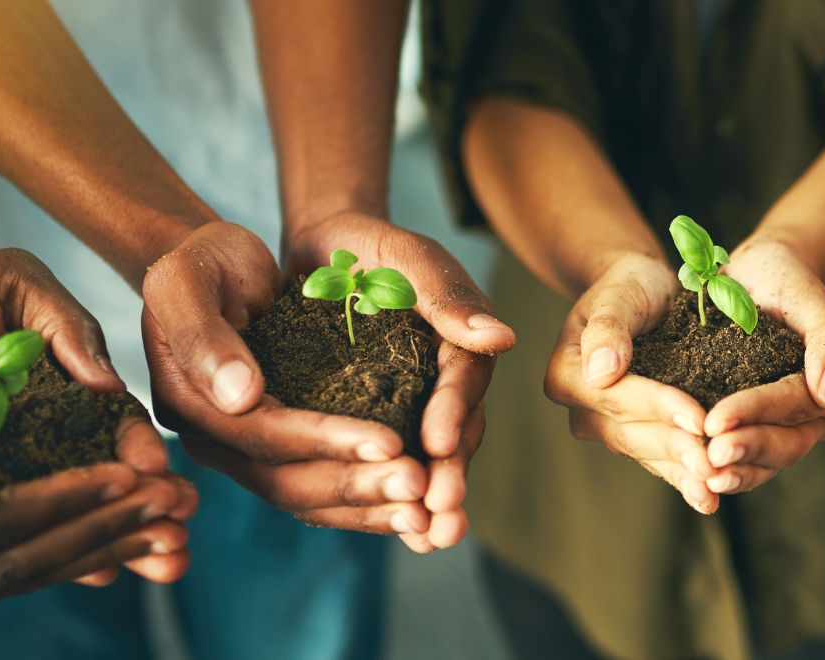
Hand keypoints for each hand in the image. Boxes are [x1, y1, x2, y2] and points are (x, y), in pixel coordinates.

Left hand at [0, 249, 196, 585]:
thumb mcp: (9, 286)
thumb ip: (65, 323)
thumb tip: (110, 386)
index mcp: (56, 391)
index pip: (112, 431)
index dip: (141, 456)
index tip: (161, 475)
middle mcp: (34, 441)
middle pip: (103, 486)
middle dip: (149, 512)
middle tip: (181, 533)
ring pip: (66, 519)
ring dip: (118, 543)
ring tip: (162, 561)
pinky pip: (6, 535)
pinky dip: (51, 556)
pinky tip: (94, 575)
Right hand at [0, 358, 188, 640]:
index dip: (66, 502)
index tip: (137, 473)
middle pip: (13, 565)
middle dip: (103, 529)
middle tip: (179, 501)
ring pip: (16, 576)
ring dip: (99, 546)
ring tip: (172, 520)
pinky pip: (2, 573)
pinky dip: (66, 550)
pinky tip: (121, 533)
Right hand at [145, 222, 444, 542]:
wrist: (213, 269)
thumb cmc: (203, 263)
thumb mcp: (186, 281)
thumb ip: (204, 335)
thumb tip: (242, 398)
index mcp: (188, 405)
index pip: (263, 435)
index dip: (326, 441)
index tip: (390, 442)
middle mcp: (213, 440)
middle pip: (287, 481)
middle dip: (357, 484)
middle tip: (420, 484)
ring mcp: (244, 452)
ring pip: (306, 497)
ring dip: (368, 506)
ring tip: (425, 510)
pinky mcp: (277, 449)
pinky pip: (320, 487)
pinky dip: (364, 503)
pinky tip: (411, 507)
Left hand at [276, 212, 511, 551]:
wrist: (324, 250)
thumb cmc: (370, 243)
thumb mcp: (408, 256)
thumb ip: (448, 295)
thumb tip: (501, 338)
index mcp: (461, 344)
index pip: (461, 381)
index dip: (452, 413)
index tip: (440, 444)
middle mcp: (443, 383)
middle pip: (453, 434)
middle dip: (448, 476)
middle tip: (441, 513)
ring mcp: (410, 408)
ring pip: (425, 460)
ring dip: (427, 501)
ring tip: (426, 538)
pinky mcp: (373, 423)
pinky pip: (387, 463)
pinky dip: (389, 497)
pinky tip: (395, 534)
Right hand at [544, 252, 728, 512]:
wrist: (644, 294)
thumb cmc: (632, 285)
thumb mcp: (621, 290)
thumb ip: (610, 326)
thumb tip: (601, 371)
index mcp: (567, 375)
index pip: (618, 397)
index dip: (659, 408)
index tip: (699, 417)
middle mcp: (582, 410)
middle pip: (633, 432)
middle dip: (677, 447)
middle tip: (715, 461)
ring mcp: (608, 429)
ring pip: (648, 454)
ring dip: (682, 472)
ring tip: (714, 486)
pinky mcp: (636, 440)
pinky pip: (659, 464)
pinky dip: (684, 481)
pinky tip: (709, 500)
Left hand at [693, 240, 824, 494]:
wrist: (757, 275)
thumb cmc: (785, 279)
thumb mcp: (809, 299)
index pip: (793, 408)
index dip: (756, 415)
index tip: (716, 421)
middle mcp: (810, 415)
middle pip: (784, 445)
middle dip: (745, 452)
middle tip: (708, 455)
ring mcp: (780, 427)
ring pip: (764, 463)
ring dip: (735, 473)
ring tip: (701, 475)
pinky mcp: (752, 429)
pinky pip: (742, 460)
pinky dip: (721, 471)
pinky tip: (694, 477)